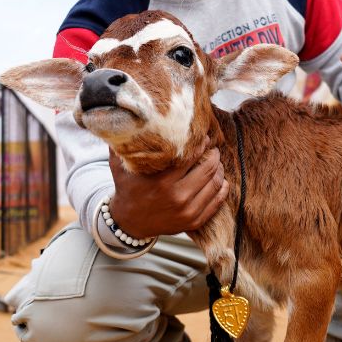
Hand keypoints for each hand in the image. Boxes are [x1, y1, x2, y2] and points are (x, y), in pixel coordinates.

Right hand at [108, 137, 228, 238]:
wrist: (128, 223)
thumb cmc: (126, 189)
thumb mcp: (119, 166)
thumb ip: (121, 144)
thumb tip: (124, 118)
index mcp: (162, 181)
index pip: (191, 156)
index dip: (201, 144)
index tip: (203, 137)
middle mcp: (177, 197)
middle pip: (207, 169)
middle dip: (213, 155)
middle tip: (213, 148)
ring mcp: (187, 211)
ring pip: (214, 184)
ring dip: (219, 169)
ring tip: (216, 161)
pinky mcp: (193, 221)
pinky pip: (216, 203)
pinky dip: (222, 189)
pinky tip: (221, 180)